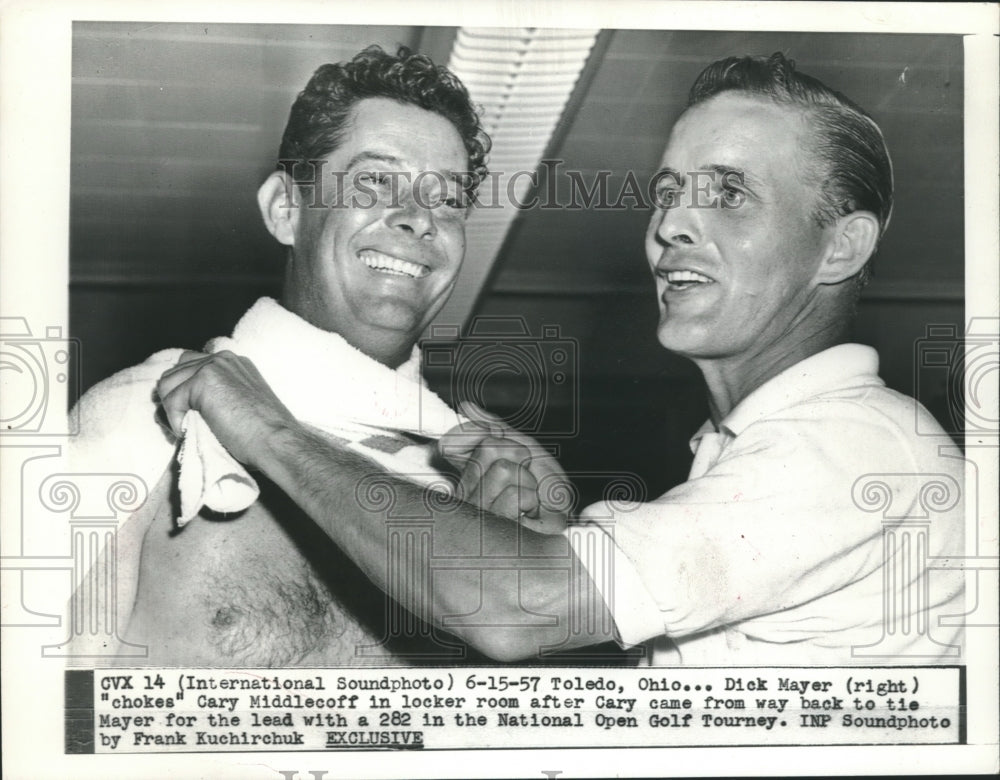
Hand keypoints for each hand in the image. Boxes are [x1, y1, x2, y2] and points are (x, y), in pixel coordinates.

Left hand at [156, 350, 298, 468]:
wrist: (275, 441)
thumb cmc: (262, 434)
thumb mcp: (239, 404)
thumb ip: (216, 395)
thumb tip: (179, 406)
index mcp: (233, 363)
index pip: (190, 365)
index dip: (183, 391)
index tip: (189, 414)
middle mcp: (222, 358)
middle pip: (174, 373)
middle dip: (174, 400)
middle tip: (185, 425)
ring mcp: (213, 367)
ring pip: (167, 385)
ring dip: (173, 410)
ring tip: (189, 429)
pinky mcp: (203, 381)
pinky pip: (171, 400)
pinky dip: (175, 421)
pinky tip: (192, 432)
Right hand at [438, 402, 570, 532]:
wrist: (563, 519)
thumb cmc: (544, 487)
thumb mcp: (523, 448)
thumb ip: (493, 428)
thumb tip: (466, 406)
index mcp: (468, 472)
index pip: (456, 440)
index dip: (496, 439)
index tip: (518, 457)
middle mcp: (465, 492)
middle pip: (489, 447)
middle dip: (520, 457)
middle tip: (527, 478)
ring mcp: (475, 513)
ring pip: (503, 469)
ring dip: (528, 481)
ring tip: (529, 499)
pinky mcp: (491, 529)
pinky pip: (513, 496)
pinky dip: (531, 499)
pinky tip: (528, 514)